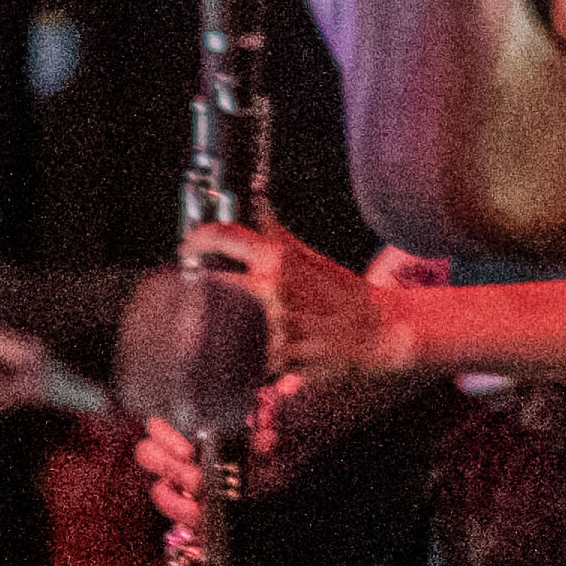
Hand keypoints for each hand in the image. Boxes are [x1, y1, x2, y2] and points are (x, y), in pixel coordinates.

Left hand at [177, 218, 440, 424]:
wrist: (380, 329)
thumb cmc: (342, 292)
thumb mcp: (310, 257)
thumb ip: (277, 236)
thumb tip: (258, 207)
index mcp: (279, 261)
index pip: (225, 237)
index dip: (197, 238)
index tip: (186, 245)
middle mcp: (274, 290)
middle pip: (214, 283)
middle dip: (198, 286)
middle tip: (194, 289)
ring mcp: (277, 325)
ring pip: (225, 324)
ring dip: (219, 324)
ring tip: (225, 324)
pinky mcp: (284, 357)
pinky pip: (248, 358)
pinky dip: (243, 355)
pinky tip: (247, 351)